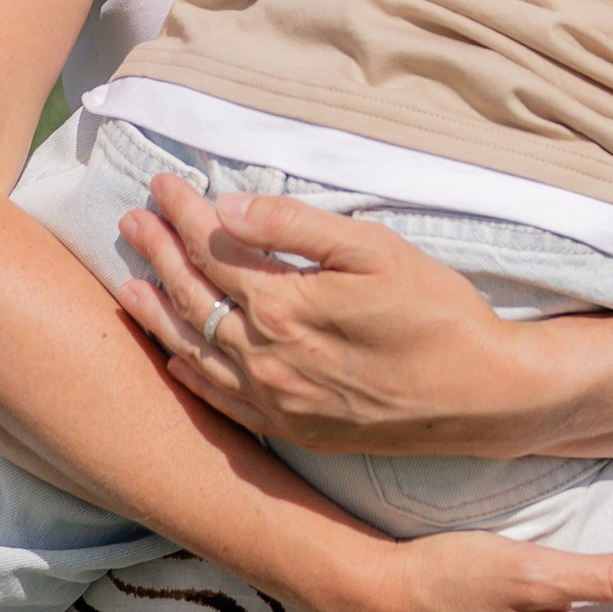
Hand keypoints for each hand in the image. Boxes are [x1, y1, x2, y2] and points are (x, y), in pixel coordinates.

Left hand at [117, 172, 558, 453]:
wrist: (482, 395)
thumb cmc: (437, 312)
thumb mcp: (375, 250)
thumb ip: (297, 227)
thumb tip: (230, 209)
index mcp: (282, 306)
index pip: (212, 249)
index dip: (184, 212)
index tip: (162, 183)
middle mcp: (265, 358)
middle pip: (194, 297)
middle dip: (159, 252)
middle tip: (133, 221)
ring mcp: (275, 399)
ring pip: (195, 350)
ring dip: (159, 311)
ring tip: (130, 280)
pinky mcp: (292, 428)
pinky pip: (221, 400)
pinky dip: (189, 372)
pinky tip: (174, 354)